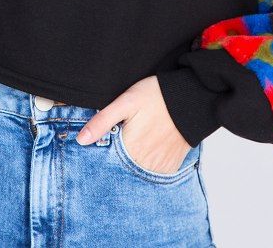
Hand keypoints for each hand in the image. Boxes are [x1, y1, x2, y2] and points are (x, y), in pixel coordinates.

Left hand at [76, 76, 190, 174]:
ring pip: (136, 175)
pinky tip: (143, 153)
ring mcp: (159, 167)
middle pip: (121, 171)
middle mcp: (144, 163)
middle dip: (113, 164)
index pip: (106, 165)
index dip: (99, 158)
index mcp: (130, 149)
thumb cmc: (157, 95)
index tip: (95, 151)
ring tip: (130, 147)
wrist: (191, 97)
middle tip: (117, 143)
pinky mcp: (170, 166)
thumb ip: (102, 121)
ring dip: (129, 167)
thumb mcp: (126, 101)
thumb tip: (81, 140)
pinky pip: (153, 175)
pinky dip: (145, 168)